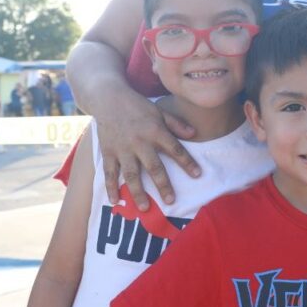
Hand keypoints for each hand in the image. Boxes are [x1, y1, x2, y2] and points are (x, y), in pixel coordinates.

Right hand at [96, 94, 198, 208]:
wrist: (109, 98)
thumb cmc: (138, 106)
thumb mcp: (160, 110)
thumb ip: (176, 124)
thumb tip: (195, 134)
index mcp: (155, 131)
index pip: (175, 149)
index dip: (187, 162)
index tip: (198, 175)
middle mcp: (140, 142)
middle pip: (153, 166)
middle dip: (163, 185)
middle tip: (171, 201)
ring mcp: (122, 149)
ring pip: (131, 174)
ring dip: (138, 192)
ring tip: (145, 208)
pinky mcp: (108, 152)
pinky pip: (109, 173)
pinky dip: (111, 187)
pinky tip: (115, 201)